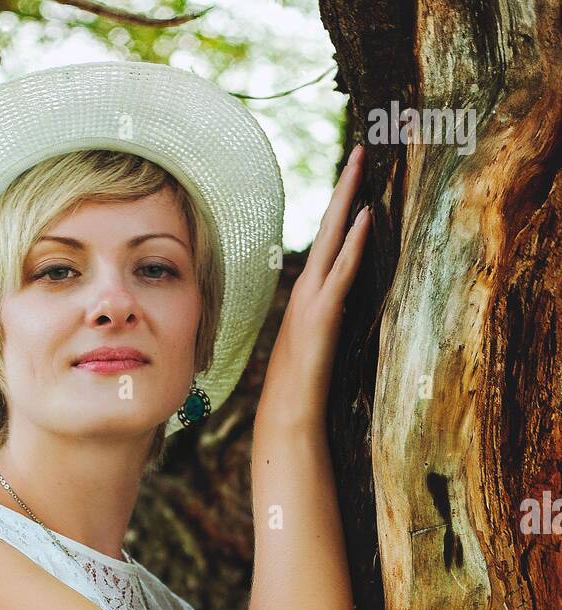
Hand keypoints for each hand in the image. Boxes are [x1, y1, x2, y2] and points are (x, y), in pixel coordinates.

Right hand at [259, 145, 371, 426]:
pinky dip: (355, 242)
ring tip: (361, 163)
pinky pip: (343, 271)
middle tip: (361, 150)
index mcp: (307, 296)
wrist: (288, 413)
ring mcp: (312, 298)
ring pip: (333, 238)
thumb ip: (330, 321)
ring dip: (347, 199)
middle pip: (328, 228)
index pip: (327, 243)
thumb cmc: (303, 388)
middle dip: (344, 188)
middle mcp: (307, 289)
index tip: (354, 178)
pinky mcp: (324, 314)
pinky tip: (367, 216)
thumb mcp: (319, 346)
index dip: (341, 209)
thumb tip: (344, 309)